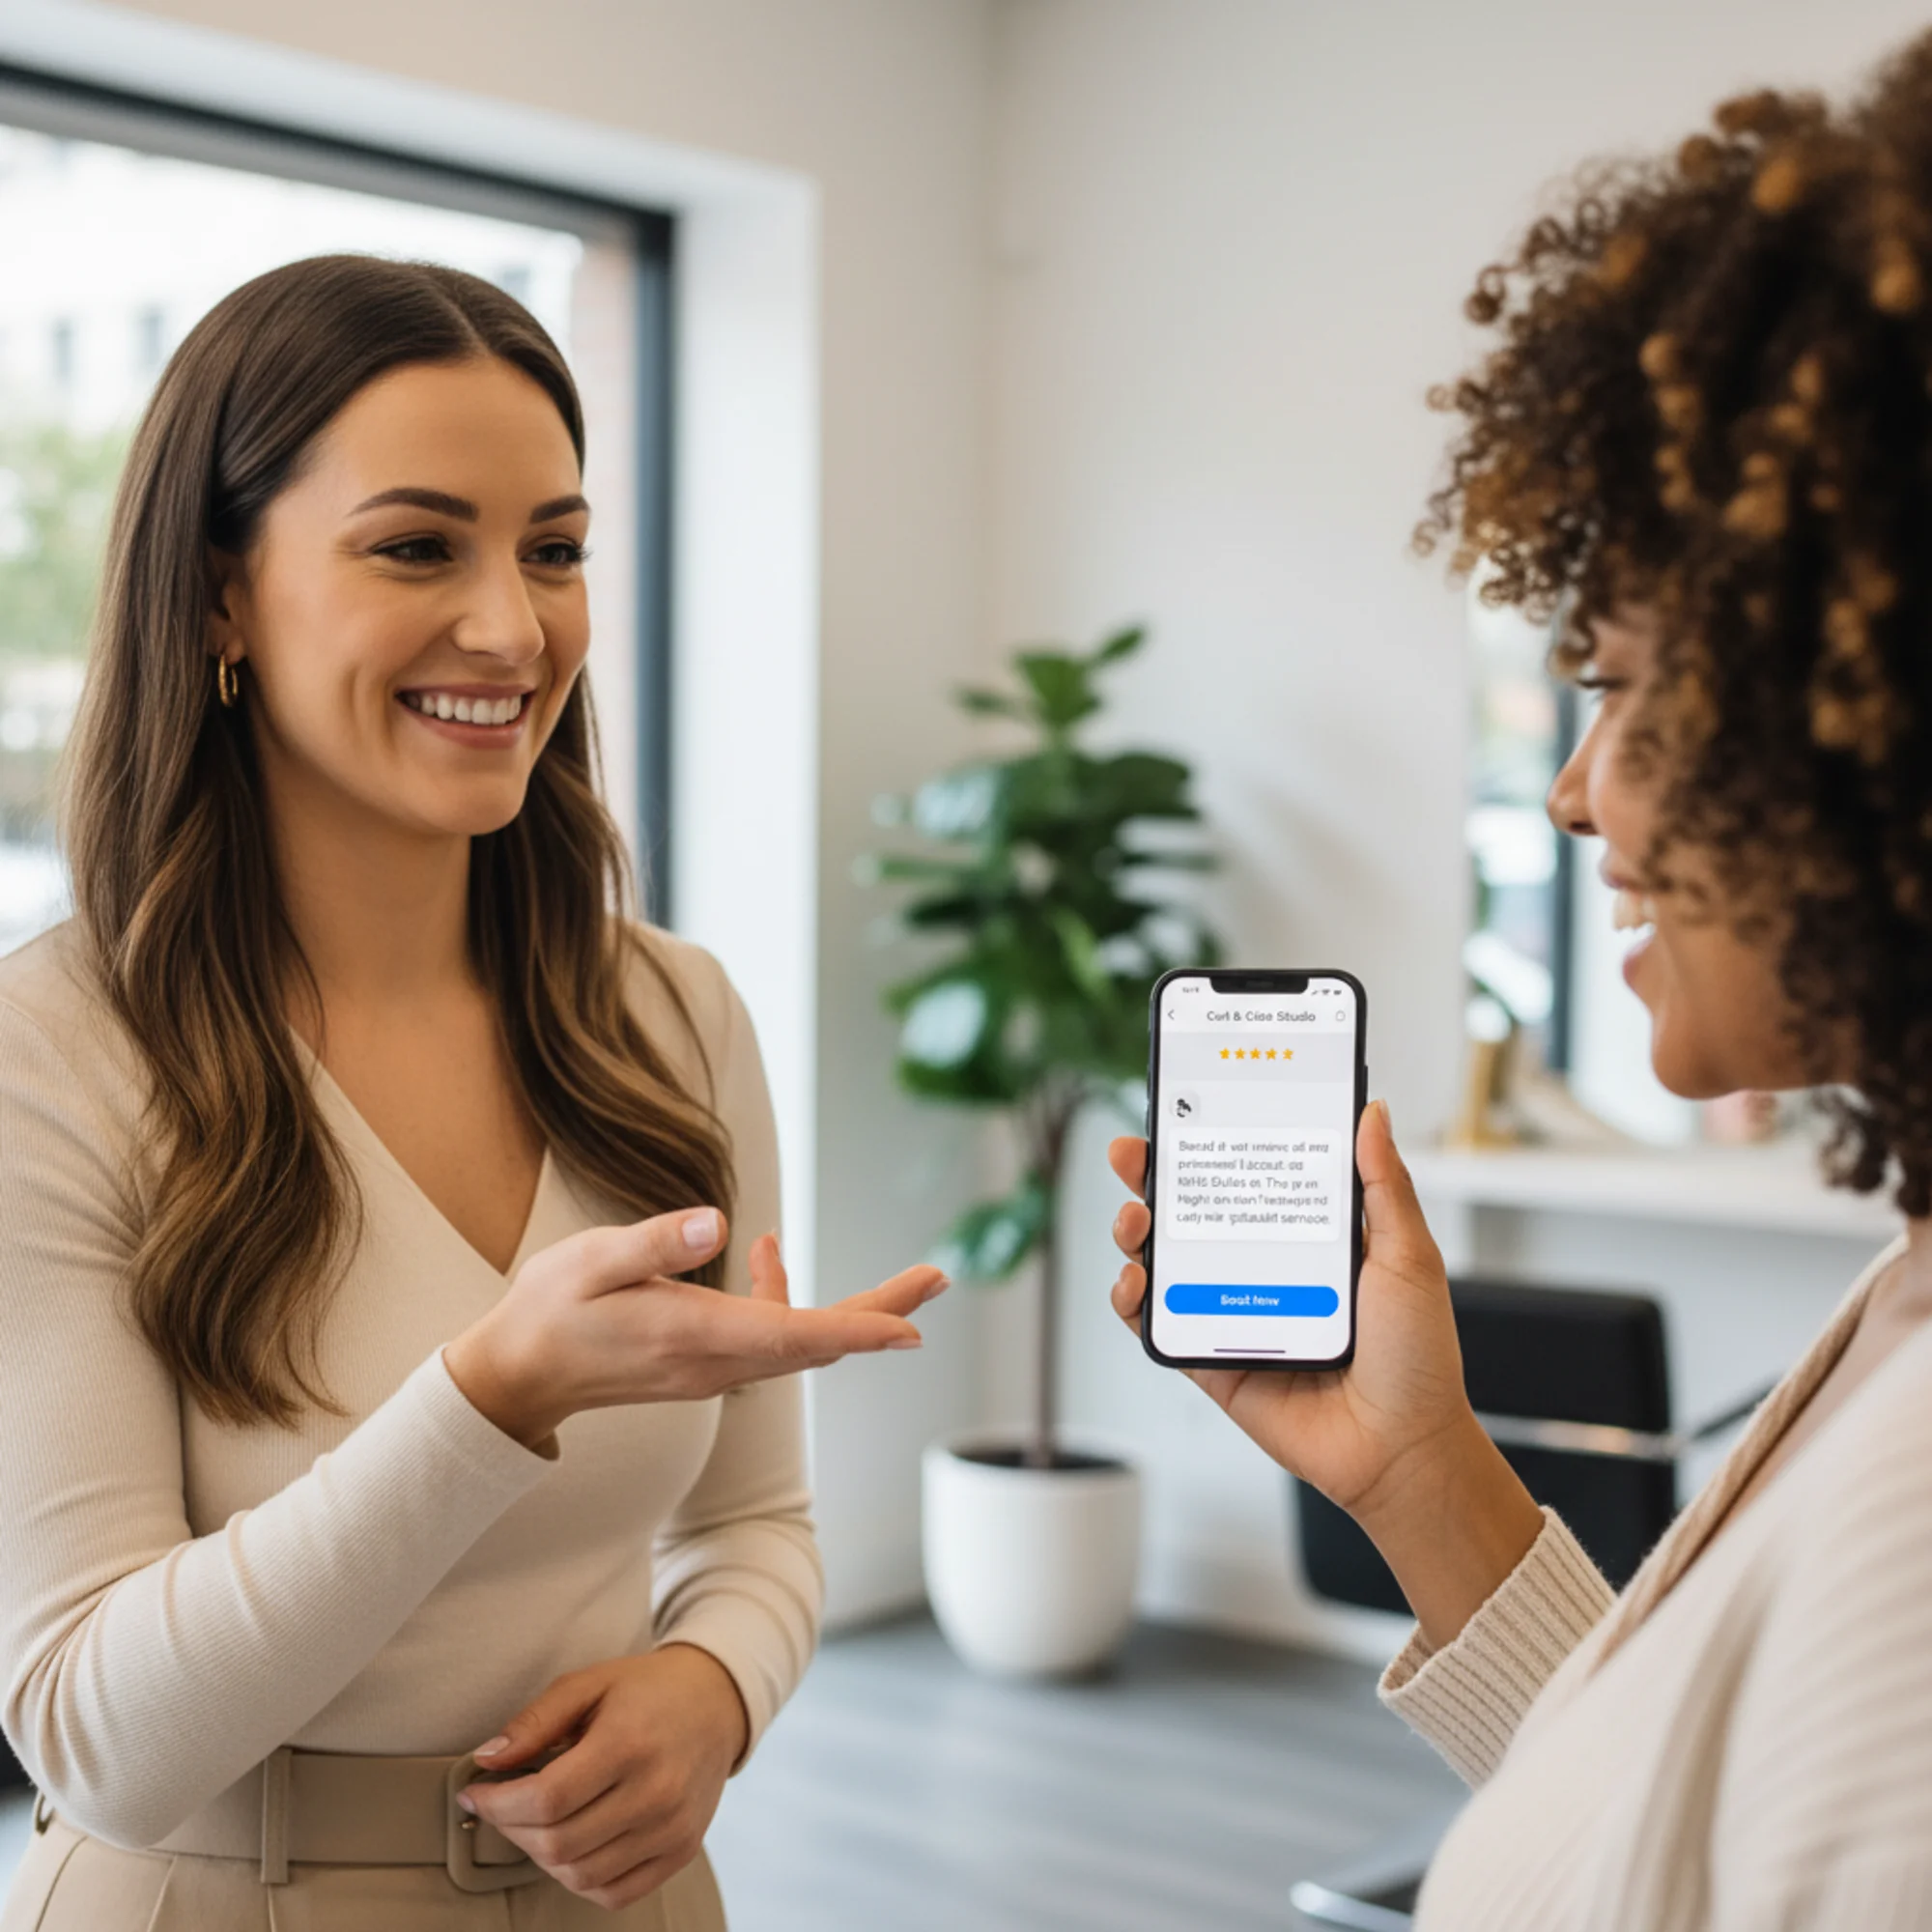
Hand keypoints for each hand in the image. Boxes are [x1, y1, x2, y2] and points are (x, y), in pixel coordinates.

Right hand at [447, 1216, 945, 1446]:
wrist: (518, 1375)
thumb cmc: (551, 1310)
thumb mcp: (591, 1262)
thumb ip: (654, 1243)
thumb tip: (720, 1223)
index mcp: (695, 1337)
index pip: (793, 1335)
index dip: (856, 1329)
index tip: (910, 1330)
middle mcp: (716, 1362)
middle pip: (817, 1340)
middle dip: (883, 1312)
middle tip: (940, 1279)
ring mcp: (713, 1367)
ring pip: (800, 1339)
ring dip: (855, 1310)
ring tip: (913, 1280)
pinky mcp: (705, 1361)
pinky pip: (767, 1334)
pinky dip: (782, 1297)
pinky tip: (762, 1249)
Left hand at [459, 1645, 744, 1910]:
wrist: (717, 1702)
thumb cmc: (646, 1689)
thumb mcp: (589, 1683)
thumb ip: (535, 1721)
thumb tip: (486, 1761)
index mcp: (630, 1743)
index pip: (546, 1799)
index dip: (497, 1804)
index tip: (475, 1793)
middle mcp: (657, 1792)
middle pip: (558, 1843)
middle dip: (511, 1829)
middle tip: (502, 1805)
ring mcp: (672, 1829)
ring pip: (580, 1875)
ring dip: (541, 1855)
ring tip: (536, 1822)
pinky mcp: (681, 1852)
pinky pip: (613, 1893)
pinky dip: (579, 1878)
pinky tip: (572, 1844)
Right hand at [1108, 1100, 1541, 1645]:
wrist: (1402, 1448)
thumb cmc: (1418, 1358)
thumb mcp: (1409, 1257)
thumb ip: (1385, 1185)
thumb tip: (1373, 1113)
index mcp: (1308, 1236)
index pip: (1250, 1175)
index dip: (1213, 1143)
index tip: (1186, 1111)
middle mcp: (1264, 1267)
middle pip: (1193, 1211)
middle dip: (1152, 1177)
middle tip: (1131, 1154)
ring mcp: (1233, 1312)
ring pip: (1166, 1261)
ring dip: (1135, 1232)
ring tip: (1134, 1220)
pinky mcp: (1211, 1360)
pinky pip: (1159, 1324)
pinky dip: (1133, 1300)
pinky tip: (1134, 1281)